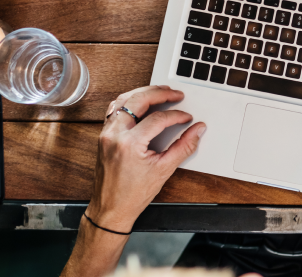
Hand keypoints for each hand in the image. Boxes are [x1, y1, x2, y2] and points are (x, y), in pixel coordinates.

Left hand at [88, 85, 205, 231]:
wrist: (111, 208)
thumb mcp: (164, 170)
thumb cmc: (133, 194)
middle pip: (138, 100)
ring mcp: (106, 134)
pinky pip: (114, 109)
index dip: (176, 115)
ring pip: (123, 100)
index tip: (186, 118)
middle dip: (159, 93)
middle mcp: (114, 134)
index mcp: (130, 144)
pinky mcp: (103, 136)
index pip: (158, 118)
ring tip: (160, 93)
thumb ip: (184, 146)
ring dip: (143, 93)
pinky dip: (129, 102)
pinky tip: (141, 103)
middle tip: (175, 94)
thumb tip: (197, 130)